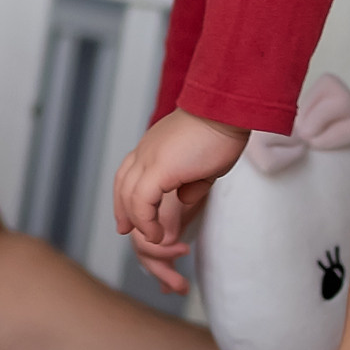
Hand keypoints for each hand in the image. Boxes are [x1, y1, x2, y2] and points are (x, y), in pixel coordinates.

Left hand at [114, 110, 249, 293]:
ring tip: (153, 238)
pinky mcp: (159, 168)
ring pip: (129, 196)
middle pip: (122, 184)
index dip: (125, 196)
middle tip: (126, 230)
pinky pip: (142, 201)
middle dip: (123, 211)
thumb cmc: (223, 133)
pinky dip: (146, 221)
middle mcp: (146, 150)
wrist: (227, 111)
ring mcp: (149, 158)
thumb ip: (191, 181)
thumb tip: (183, 197)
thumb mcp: (204, 165)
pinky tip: (158, 234)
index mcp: (154, 147)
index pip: (129, 173)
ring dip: (138, 221)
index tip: (127, 216)